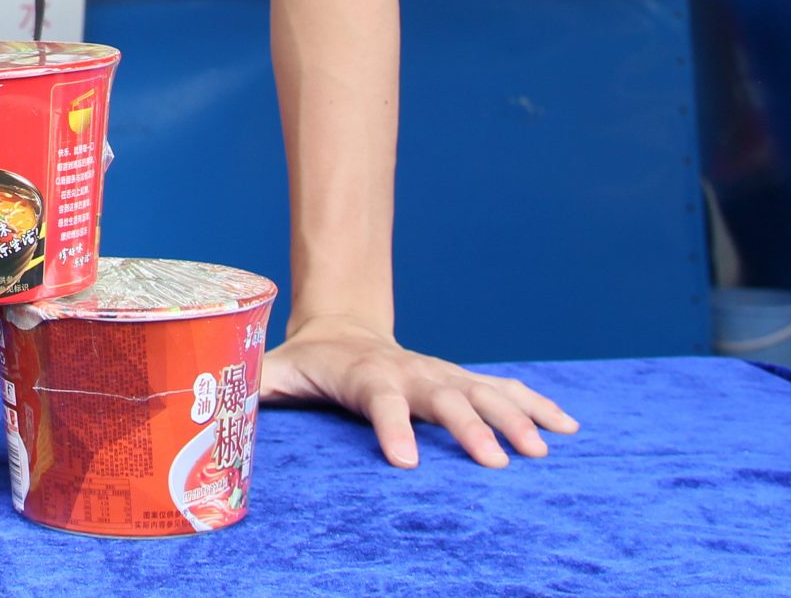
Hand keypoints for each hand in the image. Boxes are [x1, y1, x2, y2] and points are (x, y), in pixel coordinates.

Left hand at [262, 314, 577, 468]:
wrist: (343, 327)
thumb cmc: (307, 360)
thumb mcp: (275, 369)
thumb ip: (254, 385)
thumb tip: (222, 401)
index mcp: (365, 373)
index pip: (381, 400)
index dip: (392, 428)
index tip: (405, 462)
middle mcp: (409, 371)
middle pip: (444, 397)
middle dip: (471, 428)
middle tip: (500, 463)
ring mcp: (439, 374)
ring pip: (482, 392)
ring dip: (514, 417)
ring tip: (544, 448)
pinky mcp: (460, 380)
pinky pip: (503, 391)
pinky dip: (535, 405)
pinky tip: (568, 426)